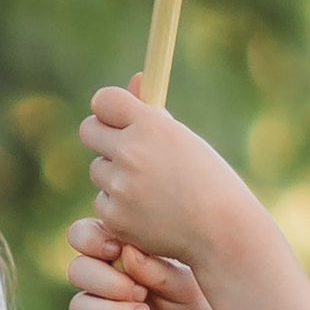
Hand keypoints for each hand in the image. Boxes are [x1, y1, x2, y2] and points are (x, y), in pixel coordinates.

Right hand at [66, 216, 233, 309]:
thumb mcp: (185, 284)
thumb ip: (154, 268)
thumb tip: (125, 252)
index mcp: (122, 256)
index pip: (84, 236)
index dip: (90, 239)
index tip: (116, 250)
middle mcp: (106, 284)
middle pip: (77, 270)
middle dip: (105, 280)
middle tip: (140, 292)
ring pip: (79, 307)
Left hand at [80, 84, 259, 271]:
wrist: (221, 230)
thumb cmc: (209, 180)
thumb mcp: (184, 140)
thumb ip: (153, 114)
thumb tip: (135, 80)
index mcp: (151, 126)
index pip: (104, 101)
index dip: (108, 109)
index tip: (115, 117)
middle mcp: (131, 152)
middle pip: (88, 131)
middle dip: (101, 137)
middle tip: (120, 149)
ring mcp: (120, 186)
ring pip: (98, 170)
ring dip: (115, 176)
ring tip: (150, 189)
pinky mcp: (114, 216)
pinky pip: (102, 201)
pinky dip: (119, 206)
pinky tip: (147, 212)